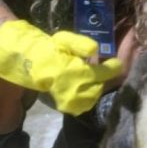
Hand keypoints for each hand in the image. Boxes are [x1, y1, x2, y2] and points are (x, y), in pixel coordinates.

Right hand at [0, 20, 123, 114]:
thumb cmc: (49, 50)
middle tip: (110, 66)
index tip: (116, 62)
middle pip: (103, 86)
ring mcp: (73, 101)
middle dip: (108, 76)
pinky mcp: (70, 107)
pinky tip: (91, 84)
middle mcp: (76, 90)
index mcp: (75, 73)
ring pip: (97, 94)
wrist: (30, 67)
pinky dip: (92, 93)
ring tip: (100, 75)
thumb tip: (96, 49)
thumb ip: (80, 44)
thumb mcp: (63, 40)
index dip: (113, 67)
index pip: (103, 73)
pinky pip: (88, 102)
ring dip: (101, 85)